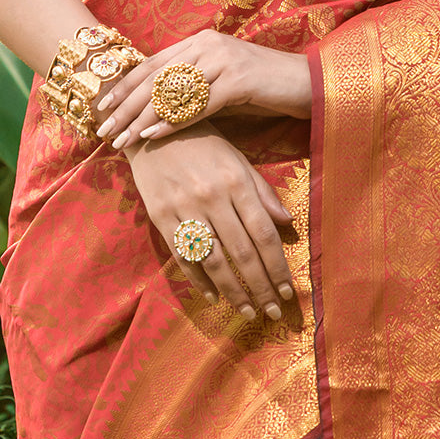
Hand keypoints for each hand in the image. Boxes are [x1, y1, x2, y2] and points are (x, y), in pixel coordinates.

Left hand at [96, 30, 311, 149]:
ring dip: (143, 118)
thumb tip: (161, 111)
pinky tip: (154, 135)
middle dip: (126, 105)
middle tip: (104, 129)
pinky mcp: (239, 81)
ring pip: (172, 91)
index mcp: (200, 42)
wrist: (308, 85)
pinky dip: (173, 121)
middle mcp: (207, 45)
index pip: (152, 64)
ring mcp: (222, 61)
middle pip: (156, 77)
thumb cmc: (266, 90)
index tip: (101, 108)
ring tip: (123, 138)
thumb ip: (194, 90)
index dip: (124, 86)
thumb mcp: (223, 85)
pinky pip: (197, 105)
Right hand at [126, 121, 294, 318]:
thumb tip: (288, 224)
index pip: (263, 234)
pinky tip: (214, 297)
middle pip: (242, 253)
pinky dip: (199, 280)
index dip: (278, 267)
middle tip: (273, 312)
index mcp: (235, 182)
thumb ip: (262, 193)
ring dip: (233, 292)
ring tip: (247, 311)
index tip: (288, 291)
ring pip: (213, 260)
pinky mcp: (159, 216)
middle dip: (260, 287)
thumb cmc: (203, 144)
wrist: (151, 126)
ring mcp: (183, 207)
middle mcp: (211, 197)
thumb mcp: (238, 160)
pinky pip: (183, 256)